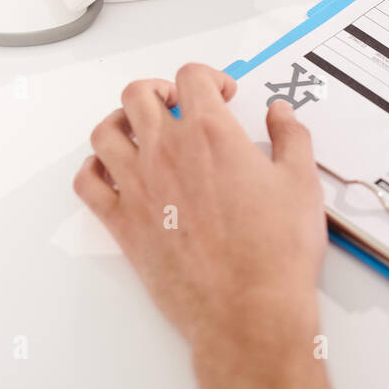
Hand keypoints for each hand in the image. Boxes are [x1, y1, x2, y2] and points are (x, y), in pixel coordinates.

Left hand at [75, 63, 330, 388]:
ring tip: (139, 130)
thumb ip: (291, 137)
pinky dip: (93, 169)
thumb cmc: (275, 254)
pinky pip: (87, 183)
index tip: (221, 93)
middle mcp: (166, 152)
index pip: (192, 77)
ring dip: (120, 122)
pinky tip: (110, 171)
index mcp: (209, 134)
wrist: (249, 310)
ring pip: (105, 132)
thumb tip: (280, 114)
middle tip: (178, 105)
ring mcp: (138, 186)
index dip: (208, 77)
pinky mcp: (123, 223)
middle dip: (160, 91)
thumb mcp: (301, 183)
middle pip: (139, 94)